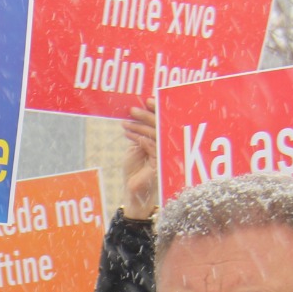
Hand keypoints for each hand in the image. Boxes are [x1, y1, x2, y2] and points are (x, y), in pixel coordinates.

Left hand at [122, 98, 157, 219]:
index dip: (156, 110)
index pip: (162, 122)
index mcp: (162, 140)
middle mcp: (166, 146)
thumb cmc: (134, 169)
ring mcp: (164, 155)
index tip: (147, 100)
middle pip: (160, 126)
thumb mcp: (135, 147)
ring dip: (139, 127)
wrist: (132, 190)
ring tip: (126, 123)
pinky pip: (151, 147)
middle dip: (146, 116)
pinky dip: (140, 139)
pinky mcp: (159, 164)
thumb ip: (140, 133)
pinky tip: (130, 135)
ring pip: (155, 135)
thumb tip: (137, 114)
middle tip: (133, 110)